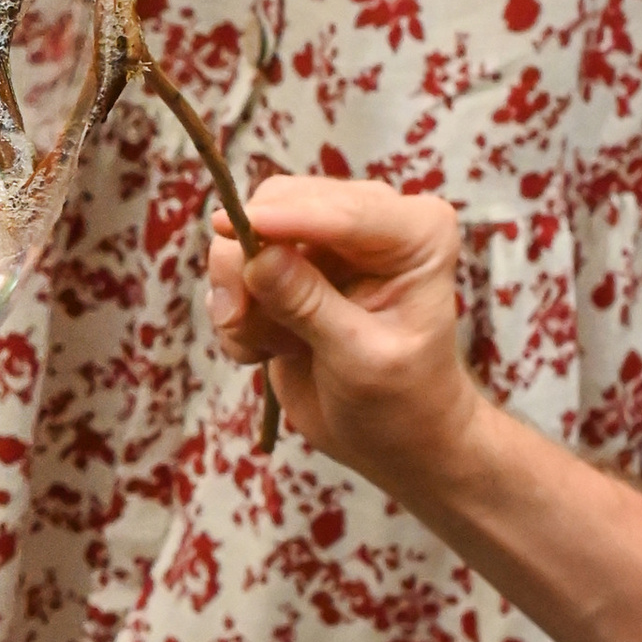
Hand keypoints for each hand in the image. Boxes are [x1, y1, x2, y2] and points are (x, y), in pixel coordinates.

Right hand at [205, 178, 481, 484]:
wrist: (396, 438)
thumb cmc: (401, 401)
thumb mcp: (361, 360)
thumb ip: (310, 306)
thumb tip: (259, 259)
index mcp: (416, 232)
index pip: (340, 210)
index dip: (279, 219)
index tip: (225, 228)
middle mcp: (372, 221)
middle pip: (280, 203)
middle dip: (247, 263)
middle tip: (236, 320)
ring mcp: (327, 240)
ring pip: (246, 234)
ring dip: (241, 296)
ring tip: (267, 347)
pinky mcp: (292, 265)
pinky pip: (236, 268)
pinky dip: (239, 313)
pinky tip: (268, 349)